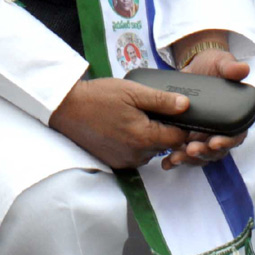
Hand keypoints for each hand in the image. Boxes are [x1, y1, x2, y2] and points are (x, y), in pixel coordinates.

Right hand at [49, 77, 190, 168]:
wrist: (67, 109)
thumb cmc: (100, 97)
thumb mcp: (133, 92)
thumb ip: (161, 100)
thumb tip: (186, 105)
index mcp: (144, 137)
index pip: (178, 138)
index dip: (181, 125)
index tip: (174, 112)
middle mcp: (137, 155)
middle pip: (165, 146)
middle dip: (164, 130)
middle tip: (151, 110)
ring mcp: (125, 161)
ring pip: (150, 151)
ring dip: (149, 137)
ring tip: (136, 117)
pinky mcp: (115, 163)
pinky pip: (136, 155)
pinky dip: (135, 143)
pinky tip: (124, 127)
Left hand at [162, 47, 249, 168]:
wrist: (193, 67)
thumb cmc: (212, 65)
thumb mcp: (221, 62)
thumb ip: (231, 67)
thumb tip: (243, 69)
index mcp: (235, 116)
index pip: (236, 135)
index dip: (227, 141)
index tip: (215, 142)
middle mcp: (221, 130)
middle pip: (217, 150)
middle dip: (204, 153)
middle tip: (191, 150)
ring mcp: (205, 135)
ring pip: (201, 155)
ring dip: (189, 159)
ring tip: (175, 157)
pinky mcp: (189, 136)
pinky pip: (185, 153)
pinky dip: (176, 160)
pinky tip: (166, 162)